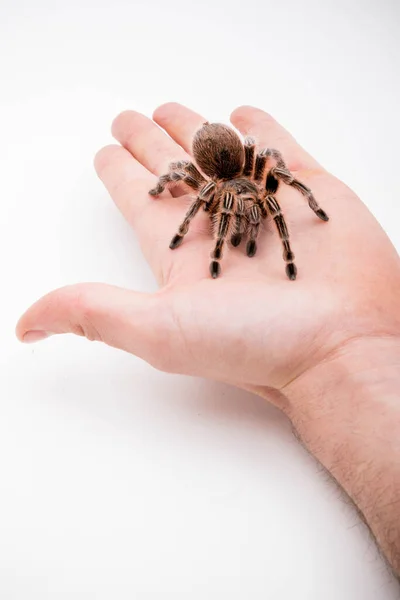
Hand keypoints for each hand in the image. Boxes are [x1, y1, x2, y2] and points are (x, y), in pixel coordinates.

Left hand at [16, 103, 399, 409]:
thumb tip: (24, 326)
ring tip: (177, 110)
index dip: (119, 173)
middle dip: (152, 143)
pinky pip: (281, 151)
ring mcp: (266, 206)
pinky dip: (263, 130)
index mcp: (182, 250)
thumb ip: (91, 313)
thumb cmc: (256, 343)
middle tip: (131, 117)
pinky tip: (243, 114)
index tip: (104, 150)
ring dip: (199, 132)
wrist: (343, 343)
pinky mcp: (310, 194)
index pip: (140, 200)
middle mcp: (221, 226)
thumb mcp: (159, 331)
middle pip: (178, 173)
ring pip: (223, 157)